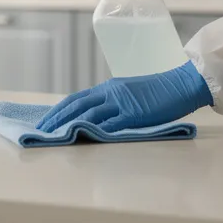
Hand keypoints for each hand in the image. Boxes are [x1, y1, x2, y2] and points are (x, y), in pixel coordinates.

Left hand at [35, 61, 211, 132]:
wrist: (181, 85)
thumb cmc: (159, 91)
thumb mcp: (130, 93)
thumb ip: (114, 103)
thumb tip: (98, 117)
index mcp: (109, 88)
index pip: (76, 98)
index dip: (58, 110)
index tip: (45, 121)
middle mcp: (111, 93)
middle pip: (76, 105)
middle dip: (56, 118)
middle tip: (41, 131)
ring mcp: (122, 102)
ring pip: (89, 114)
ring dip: (69, 125)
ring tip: (54, 137)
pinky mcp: (134, 113)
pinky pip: (111, 123)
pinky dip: (95, 130)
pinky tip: (82, 137)